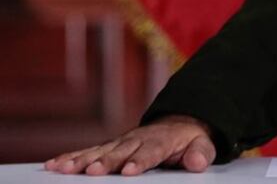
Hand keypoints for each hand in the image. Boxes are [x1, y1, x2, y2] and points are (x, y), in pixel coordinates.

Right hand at [43, 115, 215, 175]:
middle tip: (92, 171)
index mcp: (161, 141)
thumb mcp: (202, 144)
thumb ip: (202, 153)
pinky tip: (54, 164)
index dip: (140, 161)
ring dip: (81, 160)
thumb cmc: (189, 139)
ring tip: (63, 168)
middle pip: (120, 151)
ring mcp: (121, 142)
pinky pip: (88, 151)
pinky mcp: (110, 147)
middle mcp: (137, 139)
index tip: (129, 170)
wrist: (179, 123)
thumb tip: (198, 162)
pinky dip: (71, 157)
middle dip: (105, 161)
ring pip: (99, 151)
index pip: (150, 152)